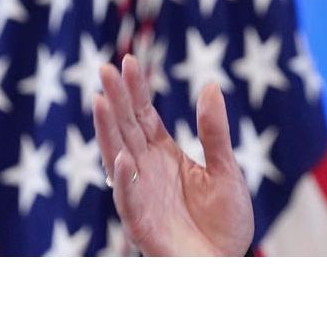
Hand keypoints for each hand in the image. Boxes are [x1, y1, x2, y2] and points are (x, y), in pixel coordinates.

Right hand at [93, 54, 253, 255]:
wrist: (226, 265)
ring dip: (108, 131)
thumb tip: (210, 84)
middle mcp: (146, 171)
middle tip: (105, 69)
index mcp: (164, 156)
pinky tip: (122, 158)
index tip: (128, 61)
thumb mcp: (225, 169)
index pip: (143, 116)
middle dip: (116, 100)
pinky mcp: (143, 225)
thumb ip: (214, 131)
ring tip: (100, 102)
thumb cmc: (224, 221)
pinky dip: (125, 182)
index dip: (135, 90)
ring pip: (118, 158)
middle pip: (126, 129)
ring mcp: (141, 197)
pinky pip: (129, 202)